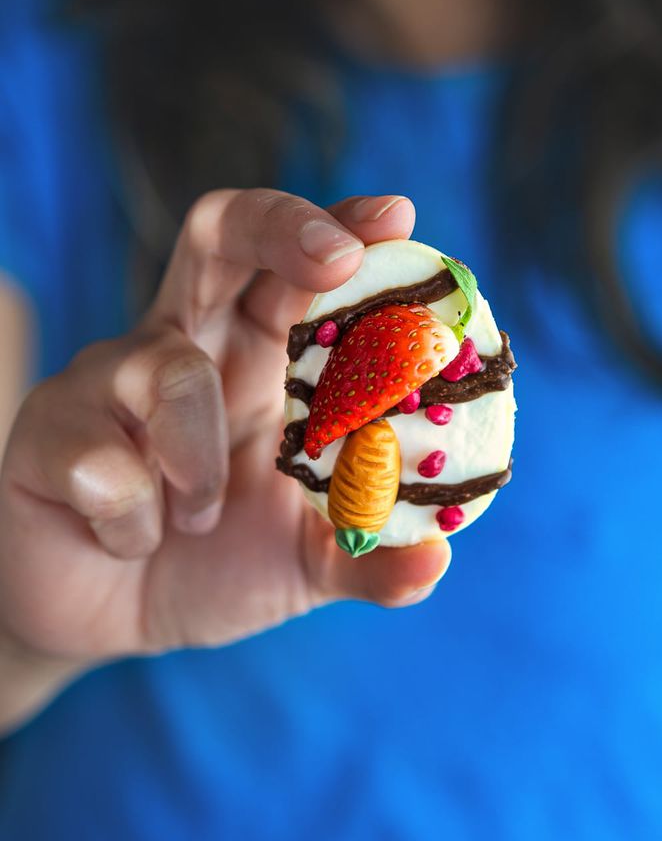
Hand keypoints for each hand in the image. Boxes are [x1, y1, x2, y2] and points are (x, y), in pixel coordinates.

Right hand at [0, 190, 450, 685]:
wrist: (105, 620)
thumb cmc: (215, 564)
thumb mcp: (303, 564)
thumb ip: (366, 558)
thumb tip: (435, 560)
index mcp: (256, 358)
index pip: (297, 268)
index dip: (342, 230)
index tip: (399, 219)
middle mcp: (187, 344)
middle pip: (221, 235)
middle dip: (280, 226)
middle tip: (336, 259)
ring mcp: (107, 380)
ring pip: (165, 369)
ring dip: (198, 456)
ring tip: (202, 517)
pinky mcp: (47, 431)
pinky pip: (99, 462)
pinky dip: (132, 520)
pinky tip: (132, 542)